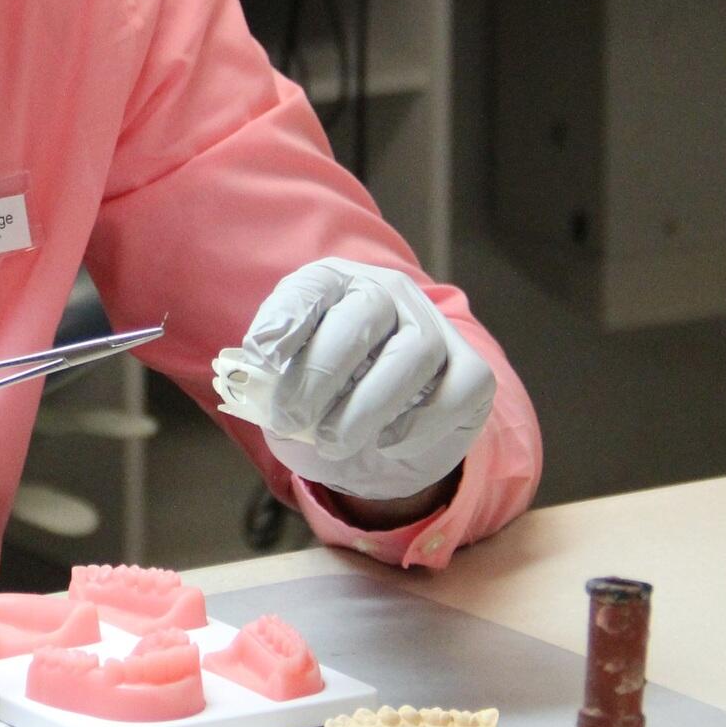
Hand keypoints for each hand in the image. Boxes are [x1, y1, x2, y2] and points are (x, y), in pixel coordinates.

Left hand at [236, 257, 493, 501]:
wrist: (376, 439)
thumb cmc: (322, 401)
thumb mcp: (283, 389)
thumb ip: (267, 382)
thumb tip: (254, 376)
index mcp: (335, 284)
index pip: (312, 286)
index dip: (287, 318)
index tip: (262, 356)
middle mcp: (388, 292)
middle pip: (363, 313)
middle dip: (321, 373)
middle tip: (291, 418)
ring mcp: (434, 328)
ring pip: (413, 353)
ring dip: (365, 406)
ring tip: (331, 441)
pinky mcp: (472, 373)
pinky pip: (455, 393)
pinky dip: (417, 425)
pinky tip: (384, 443)